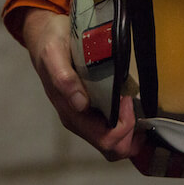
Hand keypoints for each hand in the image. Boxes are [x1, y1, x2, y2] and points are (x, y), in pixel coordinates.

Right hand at [22, 8, 142, 159]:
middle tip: (136, 106)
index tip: (127, 98)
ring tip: (139, 110)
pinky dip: (128, 128)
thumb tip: (80, 104)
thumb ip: (63, 78)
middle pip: (112, 148)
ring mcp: (84, 117)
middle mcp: (78, 120)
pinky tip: (134, 111)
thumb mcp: (54, 54)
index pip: (105, 138)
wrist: (44, 36)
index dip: (123, 125)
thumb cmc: (51, 44)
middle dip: (131, 136)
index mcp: (70, 112)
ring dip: (131, 135)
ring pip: (113, 144)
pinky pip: (111, 132)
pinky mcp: (91, 111)